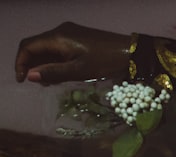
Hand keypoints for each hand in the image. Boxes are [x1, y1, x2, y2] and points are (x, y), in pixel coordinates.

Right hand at [15, 22, 131, 83]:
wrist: (132, 52)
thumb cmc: (106, 61)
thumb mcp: (80, 70)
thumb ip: (54, 73)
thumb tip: (31, 76)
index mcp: (58, 37)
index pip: (28, 46)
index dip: (21, 62)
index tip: (22, 80)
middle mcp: (60, 31)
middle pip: (36, 46)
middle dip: (32, 64)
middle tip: (36, 83)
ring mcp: (70, 34)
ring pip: (48, 49)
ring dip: (44, 64)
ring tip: (48, 82)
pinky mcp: (78, 39)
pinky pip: (59, 49)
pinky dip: (56, 62)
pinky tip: (59, 75)